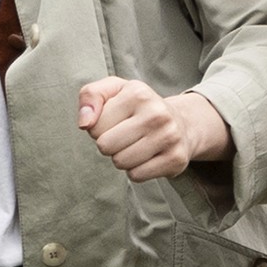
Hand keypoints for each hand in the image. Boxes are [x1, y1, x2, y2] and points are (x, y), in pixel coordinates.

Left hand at [75, 77, 230, 180]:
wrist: (182, 123)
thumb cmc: (138, 107)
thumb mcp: (113, 90)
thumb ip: (90, 96)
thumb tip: (84, 123)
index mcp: (138, 93)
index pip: (94, 126)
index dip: (98, 127)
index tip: (115, 121)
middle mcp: (157, 113)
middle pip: (105, 146)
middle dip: (108, 144)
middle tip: (123, 136)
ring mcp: (169, 137)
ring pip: (121, 162)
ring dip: (122, 158)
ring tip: (135, 145)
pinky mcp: (176, 159)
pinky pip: (137, 175)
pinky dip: (136, 170)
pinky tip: (147, 156)